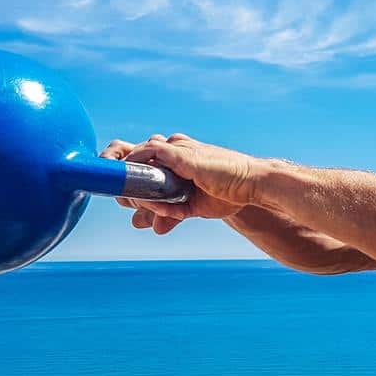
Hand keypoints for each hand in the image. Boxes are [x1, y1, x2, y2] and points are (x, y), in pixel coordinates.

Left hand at [100, 135, 252, 234]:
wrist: (251, 185)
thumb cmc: (228, 193)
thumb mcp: (191, 207)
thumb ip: (170, 213)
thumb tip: (152, 228)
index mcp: (177, 156)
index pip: (142, 160)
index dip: (130, 179)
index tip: (129, 203)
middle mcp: (174, 147)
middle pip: (135, 156)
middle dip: (125, 180)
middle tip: (126, 204)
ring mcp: (177, 147)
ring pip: (138, 155)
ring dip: (128, 176)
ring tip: (128, 199)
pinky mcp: (181, 152)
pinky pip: (149, 156)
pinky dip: (138, 169)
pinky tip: (135, 187)